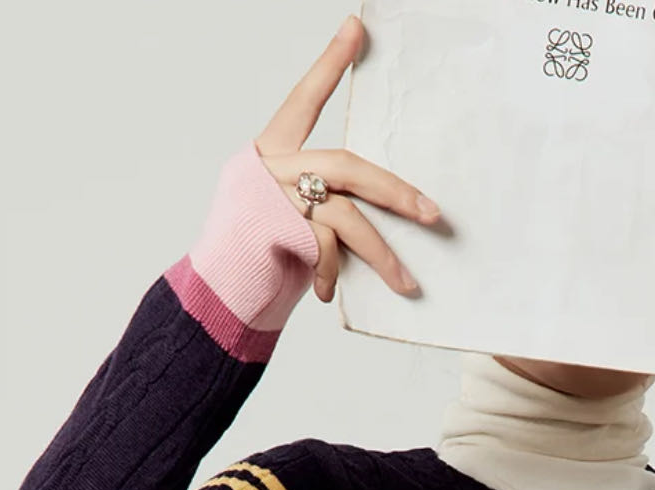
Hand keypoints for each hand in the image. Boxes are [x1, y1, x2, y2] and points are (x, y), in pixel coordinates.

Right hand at [254, 14, 440, 302]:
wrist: (221, 295)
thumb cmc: (264, 257)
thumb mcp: (295, 219)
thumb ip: (325, 201)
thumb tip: (384, 208)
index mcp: (273, 150)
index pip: (305, 98)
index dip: (330, 63)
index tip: (356, 29)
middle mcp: (271, 166)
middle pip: (346, 166)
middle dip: (395, 193)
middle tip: (432, 214)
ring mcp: (273, 197)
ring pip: (346, 215)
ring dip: (381, 253)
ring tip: (407, 284)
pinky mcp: (277, 230)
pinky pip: (327, 248)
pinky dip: (334, 273)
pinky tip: (328, 293)